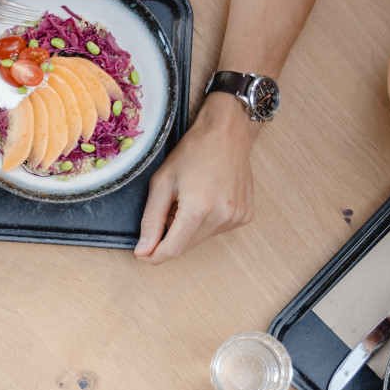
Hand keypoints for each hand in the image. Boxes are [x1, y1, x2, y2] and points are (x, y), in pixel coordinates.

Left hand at [135, 98, 258, 262]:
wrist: (227, 133)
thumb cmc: (194, 151)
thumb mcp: (162, 182)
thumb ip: (151, 220)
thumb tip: (143, 251)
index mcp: (199, 208)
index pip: (173, 249)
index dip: (154, 256)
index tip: (143, 254)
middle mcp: (222, 216)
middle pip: (187, 246)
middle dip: (171, 236)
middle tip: (169, 208)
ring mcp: (237, 217)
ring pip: (201, 239)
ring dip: (188, 228)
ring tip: (189, 198)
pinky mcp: (245, 216)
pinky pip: (217, 230)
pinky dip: (205, 222)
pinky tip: (206, 199)